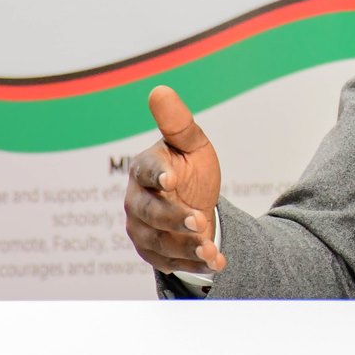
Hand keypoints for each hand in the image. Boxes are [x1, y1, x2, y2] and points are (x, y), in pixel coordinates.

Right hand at [123, 85, 226, 274]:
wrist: (195, 204)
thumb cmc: (189, 168)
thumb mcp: (192, 145)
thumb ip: (178, 124)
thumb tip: (160, 90)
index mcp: (145, 168)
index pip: (146, 170)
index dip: (157, 175)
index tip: (171, 180)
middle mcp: (138, 201)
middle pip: (150, 213)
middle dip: (173, 218)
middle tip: (199, 220)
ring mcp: (142, 229)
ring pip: (159, 241)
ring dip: (186, 247)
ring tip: (210, 249)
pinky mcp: (153, 252)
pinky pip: (170, 262)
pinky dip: (194, 264)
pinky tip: (216, 263)